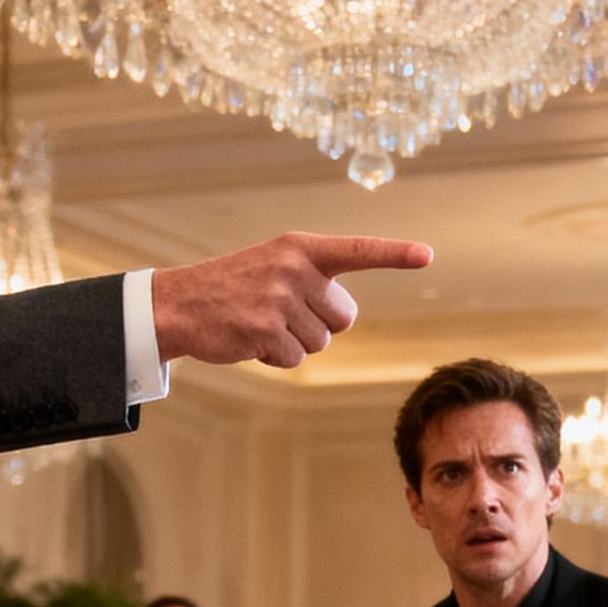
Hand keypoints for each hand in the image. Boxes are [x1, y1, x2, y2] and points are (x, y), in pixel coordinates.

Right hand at [151, 232, 434, 369]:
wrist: (179, 303)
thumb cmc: (234, 287)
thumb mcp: (274, 267)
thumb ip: (313, 281)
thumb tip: (344, 317)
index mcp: (301, 247)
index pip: (358, 250)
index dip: (395, 254)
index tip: (428, 255)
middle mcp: (294, 268)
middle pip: (344, 317)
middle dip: (320, 324)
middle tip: (281, 313)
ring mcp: (280, 299)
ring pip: (320, 343)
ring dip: (294, 343)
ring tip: (260, 323)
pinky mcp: (266, 330)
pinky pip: (294, 359)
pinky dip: (276, 358)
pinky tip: (250, 339)